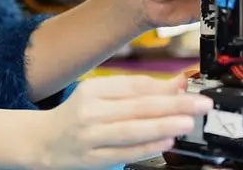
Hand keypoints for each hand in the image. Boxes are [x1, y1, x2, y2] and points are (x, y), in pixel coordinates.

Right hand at [33, 74, 211, 169]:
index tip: (189, 86)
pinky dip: (148, 147)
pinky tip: (166, 142)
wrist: (42, 142)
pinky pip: (125, 152)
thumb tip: (177, 84)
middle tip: (200, 104)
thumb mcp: (101, 95)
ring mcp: (90, 136)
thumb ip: (138, 91)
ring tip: (187, 122)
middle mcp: (90, 111)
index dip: (164, 86)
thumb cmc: (77, 115)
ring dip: (163, 125)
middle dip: (174, 105)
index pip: (133, 86)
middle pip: (138, 106)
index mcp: (93, 90)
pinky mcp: (93, 158)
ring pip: (132, 130)